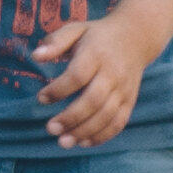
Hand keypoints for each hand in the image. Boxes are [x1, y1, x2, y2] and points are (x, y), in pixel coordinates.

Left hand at [31, 6, 160, 146]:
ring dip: (85, 131)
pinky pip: (119, 122)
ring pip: (107, 115)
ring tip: (63, 142)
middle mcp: (112, 74)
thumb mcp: (76, 30)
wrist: (136, 37)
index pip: (77, 76)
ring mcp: (124, 89)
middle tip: (50, 129)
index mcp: (96, 54)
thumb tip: (36, 56)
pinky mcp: (130, 101)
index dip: (59, 90)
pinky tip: (84, 142)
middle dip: (71, 117)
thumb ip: (55, 41)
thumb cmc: (97, 35)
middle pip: (94, 100)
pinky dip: (103, 136)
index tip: (41, 98)